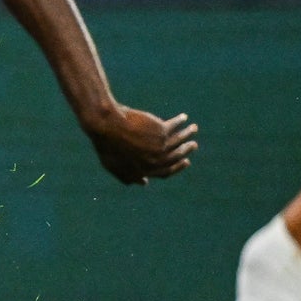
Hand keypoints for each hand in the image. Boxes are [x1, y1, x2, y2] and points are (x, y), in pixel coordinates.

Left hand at [83, 106, 198, 184]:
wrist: (106, 126)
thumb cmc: (106, 145)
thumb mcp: (114, 166)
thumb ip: (129, 176)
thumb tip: (144, 183)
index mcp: (145, 170)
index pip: (166, 171)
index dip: (176, 167)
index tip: (185, 161)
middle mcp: (156, 160)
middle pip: (176, 155)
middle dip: (186, 150)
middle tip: (193, 145)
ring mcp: (160, 145)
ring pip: (179, 139)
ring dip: (188, 134)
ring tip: (193, 128)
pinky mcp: (162, 130)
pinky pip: (175, 125)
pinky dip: (180, 121)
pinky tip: (183, 117)